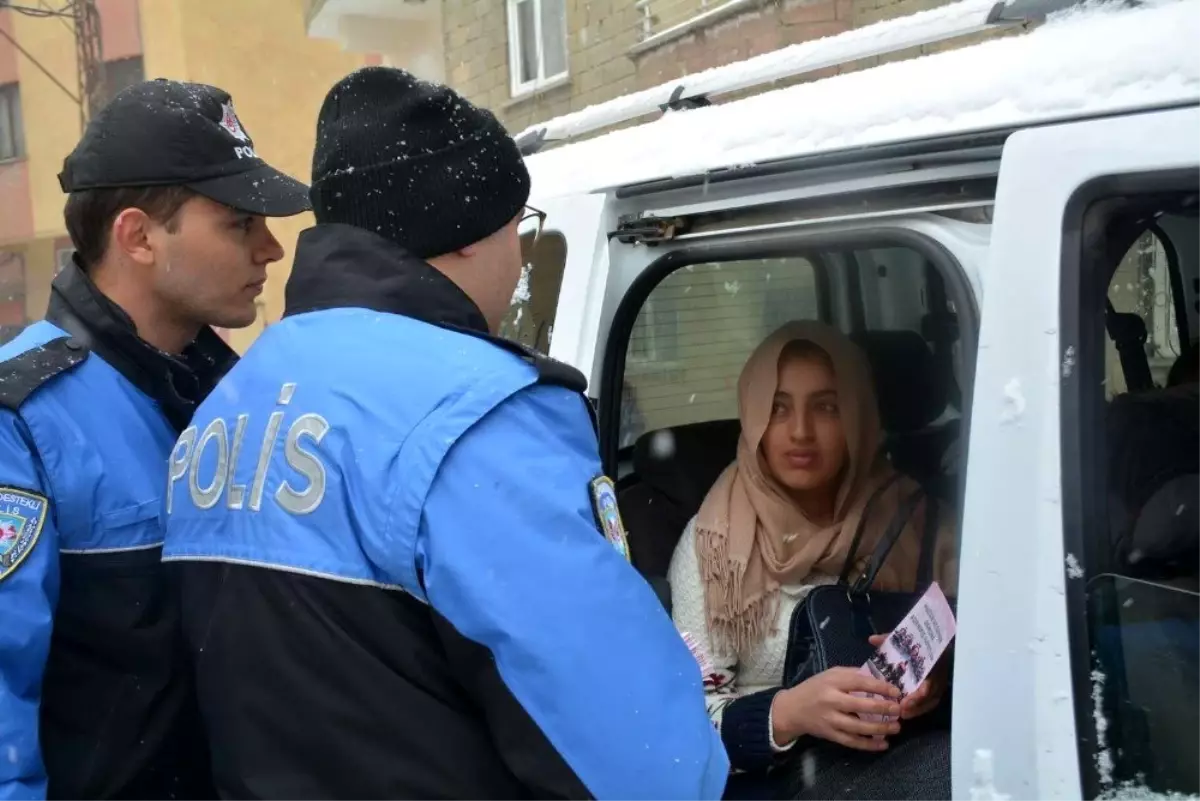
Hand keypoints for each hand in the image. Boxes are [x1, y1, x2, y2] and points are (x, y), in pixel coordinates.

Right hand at [770, 667, 901, 751]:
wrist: (791, 709)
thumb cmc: (814, 688)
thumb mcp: (830, 674)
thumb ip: (852, 675)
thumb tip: (878, 677)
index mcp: (833, 682)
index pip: (860, 682)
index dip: (880, 687)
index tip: (896, 692)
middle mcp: (831, 700)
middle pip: (861, 705)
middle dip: (883, 708)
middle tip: (899, 710)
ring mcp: (830, 719)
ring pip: (858, 727)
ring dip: (880, 728)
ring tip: (896, 728)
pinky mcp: (830, 735)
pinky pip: (852, 741)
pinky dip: (868, 744)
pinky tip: (883, 744)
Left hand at [868, 633, 947, 719]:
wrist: (937, 641)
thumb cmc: (919, 641)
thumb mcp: (904, 639)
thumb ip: (889, 639)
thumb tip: (872, 639)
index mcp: (933, 663)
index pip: (929, 684)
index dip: (917, 695)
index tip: (904, 702)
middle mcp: (938, 676)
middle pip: (930, 697)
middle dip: (916, 706)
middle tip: (901, 712)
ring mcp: (939, 684)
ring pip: (931, 702)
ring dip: (918, 710)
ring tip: (903, 715)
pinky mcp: (937, 689)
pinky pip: (931, 702)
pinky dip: (920, 708)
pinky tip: (907, 713)